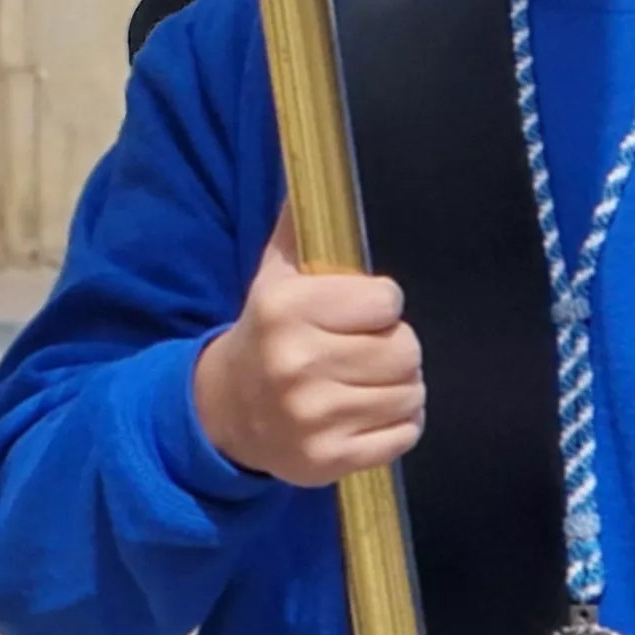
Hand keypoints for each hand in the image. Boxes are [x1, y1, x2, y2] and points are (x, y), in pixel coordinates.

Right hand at [190, 212, 422, 486]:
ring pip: (411, 394)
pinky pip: (404, 435)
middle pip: (406, 350)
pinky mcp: (330, 460)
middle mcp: (297, 364)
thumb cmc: (265, 335)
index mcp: (285, 311)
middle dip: (395, 347)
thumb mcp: (273, 280)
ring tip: (367, 381)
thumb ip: (299, 231)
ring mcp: (314, 417)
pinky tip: (365, 412)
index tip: (361, 311)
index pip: (387, 300)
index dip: (380, 305)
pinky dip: (396, 424)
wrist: (223, 411)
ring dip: (399, 387)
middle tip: (367, 349)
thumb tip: (314, 174)